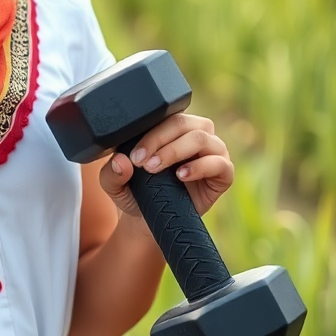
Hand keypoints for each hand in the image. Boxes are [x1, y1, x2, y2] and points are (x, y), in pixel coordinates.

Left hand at [99, 113, 232, 219]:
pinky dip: (201, 167)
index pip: (163, 115)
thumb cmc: (135, 192)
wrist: (148, 220)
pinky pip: (221, 163)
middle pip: (182, 122)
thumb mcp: (114, 185)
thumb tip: (120, 160)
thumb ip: (111, 173)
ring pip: (200, 138)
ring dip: (175, 151)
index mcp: (170, 126)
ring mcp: (212, 151)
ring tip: (155, 169)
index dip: (149, 132)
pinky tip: (181, 175)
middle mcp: (194, 133)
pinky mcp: (223, 173)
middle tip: (142, 163)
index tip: (133, 156)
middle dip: (159, 141)